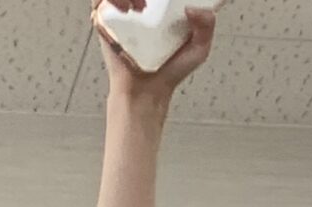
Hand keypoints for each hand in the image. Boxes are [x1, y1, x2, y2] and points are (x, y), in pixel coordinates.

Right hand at [93, 1, 216, 93]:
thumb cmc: (170, 70)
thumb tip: (193, 8)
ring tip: (140, 7)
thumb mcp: (198, 50)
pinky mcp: (104, 17)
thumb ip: (207, 27)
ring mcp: (121, 7)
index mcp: (160, 3)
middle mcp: (139, 1)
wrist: (147, 92)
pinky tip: (126, 10)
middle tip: (149, 3)